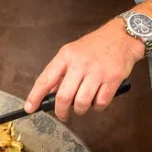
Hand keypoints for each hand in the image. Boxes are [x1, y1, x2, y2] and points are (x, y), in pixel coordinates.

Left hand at [24, 20, 142, 119]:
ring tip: (81, 107)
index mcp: (66, 56)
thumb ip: (61, 72)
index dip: (35, 96)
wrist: (122, 36)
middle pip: (63, 96)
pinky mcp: (113, 79)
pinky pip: (101, 102)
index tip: (29, 108)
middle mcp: (80, 64)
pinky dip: (97, 108)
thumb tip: (49, 93)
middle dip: (60, 111)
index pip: (45, 79)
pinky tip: (96, 102)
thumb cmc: (95, 46)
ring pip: (81, 102)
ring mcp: (97, 72)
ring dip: (80, 110)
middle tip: (62, 115)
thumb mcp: (72, 52)